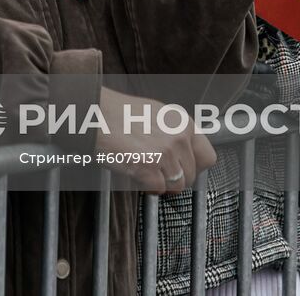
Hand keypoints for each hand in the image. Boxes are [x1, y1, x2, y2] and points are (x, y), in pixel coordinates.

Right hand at [93, 87, 216, 193]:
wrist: (91, 112)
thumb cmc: (115, 113)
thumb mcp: (154, 114)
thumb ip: (173, 132)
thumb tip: (182, 155)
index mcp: (182, 121)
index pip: (208, 156)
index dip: (194, 167)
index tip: (183, 170)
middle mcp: (178, 135)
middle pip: (192, 175)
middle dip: (174, 178)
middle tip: (155, 170)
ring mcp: (165, 151)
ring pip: (176, 186)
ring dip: (160, 183)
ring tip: (142, 168)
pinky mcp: (149, 165)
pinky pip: (158, 189)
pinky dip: (146, 186)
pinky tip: (134, 172)